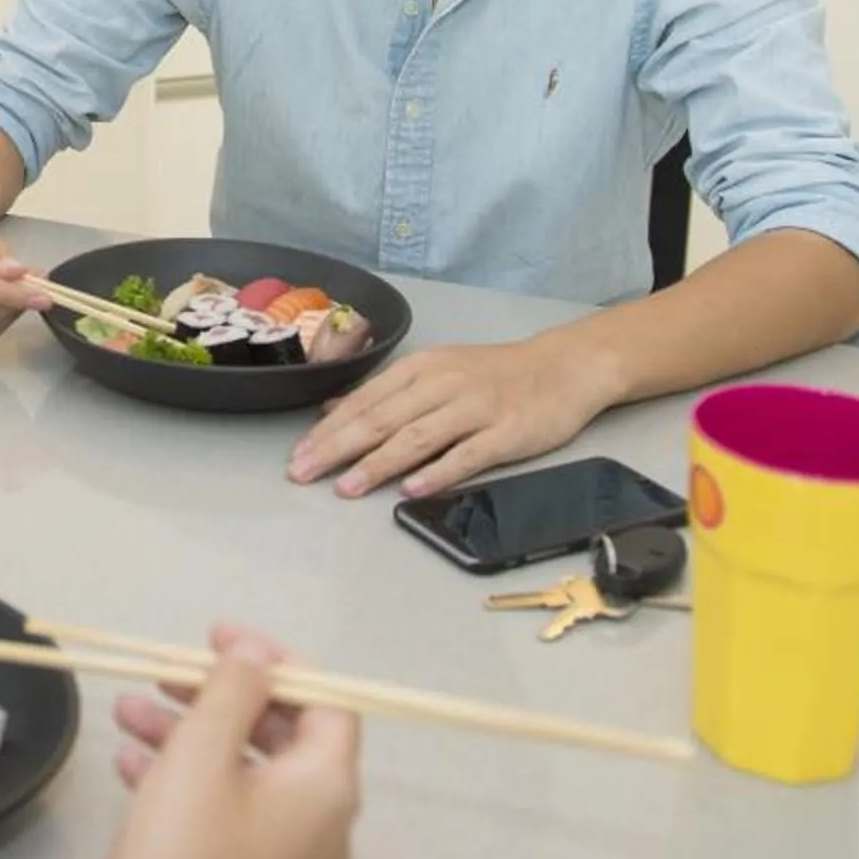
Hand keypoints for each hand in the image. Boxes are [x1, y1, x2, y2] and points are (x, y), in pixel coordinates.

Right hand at [89, 627, 359, 858]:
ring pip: (245, 777)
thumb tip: (257, 652)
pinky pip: (230, 819)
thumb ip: (232, 691)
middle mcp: (322, 829)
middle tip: (163, 672)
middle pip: (281, 737)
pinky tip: (129, 766)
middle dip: (218, 698)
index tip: (215, 639)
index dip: (274, 661)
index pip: (327, 701)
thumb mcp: (200, 757)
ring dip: (189, 737)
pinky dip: (188, 786)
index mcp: (326, 791)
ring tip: (123, 712)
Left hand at [288, 333, 617, 498]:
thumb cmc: (493, 374)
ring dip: (378, 464)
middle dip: (337, 447)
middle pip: (382, 418)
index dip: (328, 430)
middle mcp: (443, 385)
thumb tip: (330, 410)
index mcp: (422, 369)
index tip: (296, 456)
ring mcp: (475, 408)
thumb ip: (385, 393)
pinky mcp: (506, 432)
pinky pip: (467, 454)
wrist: (562, 368)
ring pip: (417, 436)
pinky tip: (411, 489)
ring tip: (346, 487)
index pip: (365, 401)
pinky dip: (437, 472)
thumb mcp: (435, 371)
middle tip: (303, 473)